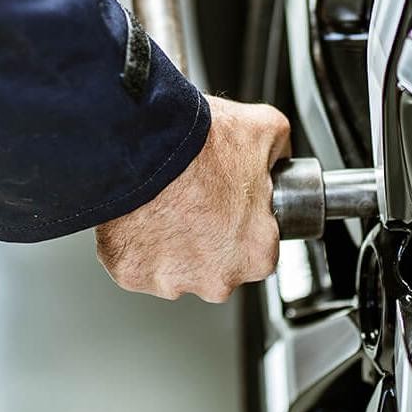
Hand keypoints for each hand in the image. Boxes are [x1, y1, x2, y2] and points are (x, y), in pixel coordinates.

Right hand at [95, 95, 288, 301]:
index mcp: (257, 253)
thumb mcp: (264, 129)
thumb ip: (279, 151)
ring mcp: (171, 282)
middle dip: (208, 237)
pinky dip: (139, 243)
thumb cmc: (198, 145)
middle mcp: (217, 280)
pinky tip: (142, 215)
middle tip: (196, 200)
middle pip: (218, 264)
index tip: (229, 202)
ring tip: (166, 204)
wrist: (139, 143)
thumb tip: (278, 158)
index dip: (244, 220)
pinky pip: (139, 264)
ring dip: (172, 243)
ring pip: (176, 268)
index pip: (258, 246)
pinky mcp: (132, 275)